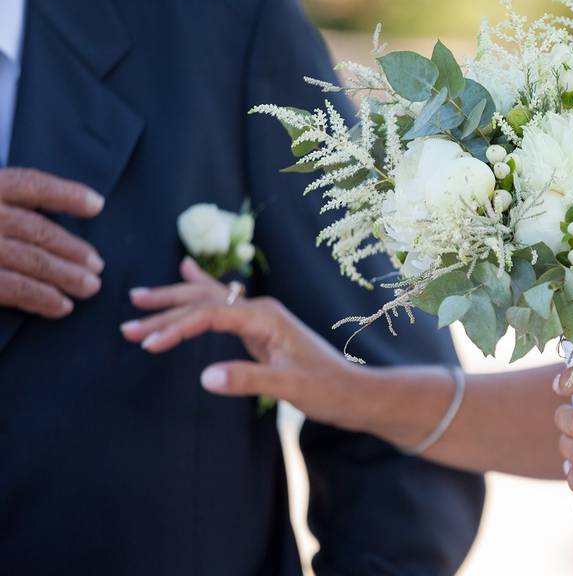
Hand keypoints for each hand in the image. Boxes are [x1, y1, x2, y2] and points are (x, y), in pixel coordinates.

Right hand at [0, 168, 104, 316]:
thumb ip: (11, 203)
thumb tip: (83, 206)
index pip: (30, 185)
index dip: (66, 194)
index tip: (98, 205)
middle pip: (37, 229)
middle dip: (73, 248)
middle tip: (98, 265)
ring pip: (32, 260)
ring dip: (67, 276)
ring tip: (91, 287)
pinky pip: (15, 288)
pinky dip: (43, 298)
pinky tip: (62, 306)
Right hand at [121, 258, 356, 422]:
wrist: (354, 392)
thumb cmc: (328, 390)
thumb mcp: (289, 388)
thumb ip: (248, 380)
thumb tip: (204, 376)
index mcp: (266, 317)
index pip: (209, 315)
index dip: (176, 328)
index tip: (147, 344)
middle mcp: (262, 309)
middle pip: (204, 301)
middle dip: (165, 310)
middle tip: (127, 320)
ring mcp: (261, 316)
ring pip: (210, 300)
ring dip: (175, 301)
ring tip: (140, 298)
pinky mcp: (261, 327)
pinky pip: (223, 304)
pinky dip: (201, 290)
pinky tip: (187, 271)